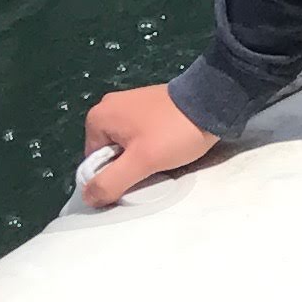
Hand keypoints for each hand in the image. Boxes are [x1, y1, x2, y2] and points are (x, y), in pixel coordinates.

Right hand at [81, 86, 216, 209]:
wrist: (213, 102)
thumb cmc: (174, 132)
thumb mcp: (140, 162)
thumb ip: (110, 182)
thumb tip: (88, 198)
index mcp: (97, 117)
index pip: (94, 162)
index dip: (113, 177)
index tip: (139, 177)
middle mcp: (108, 106)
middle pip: (111, 152)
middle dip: (129, 166)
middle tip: (153, 169)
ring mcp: (130, 102)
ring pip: (128, 144)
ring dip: (142, 156)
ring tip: (164, 158)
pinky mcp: (149, 104)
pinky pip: (141, 133)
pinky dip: (152, 144)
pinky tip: (169, 147)